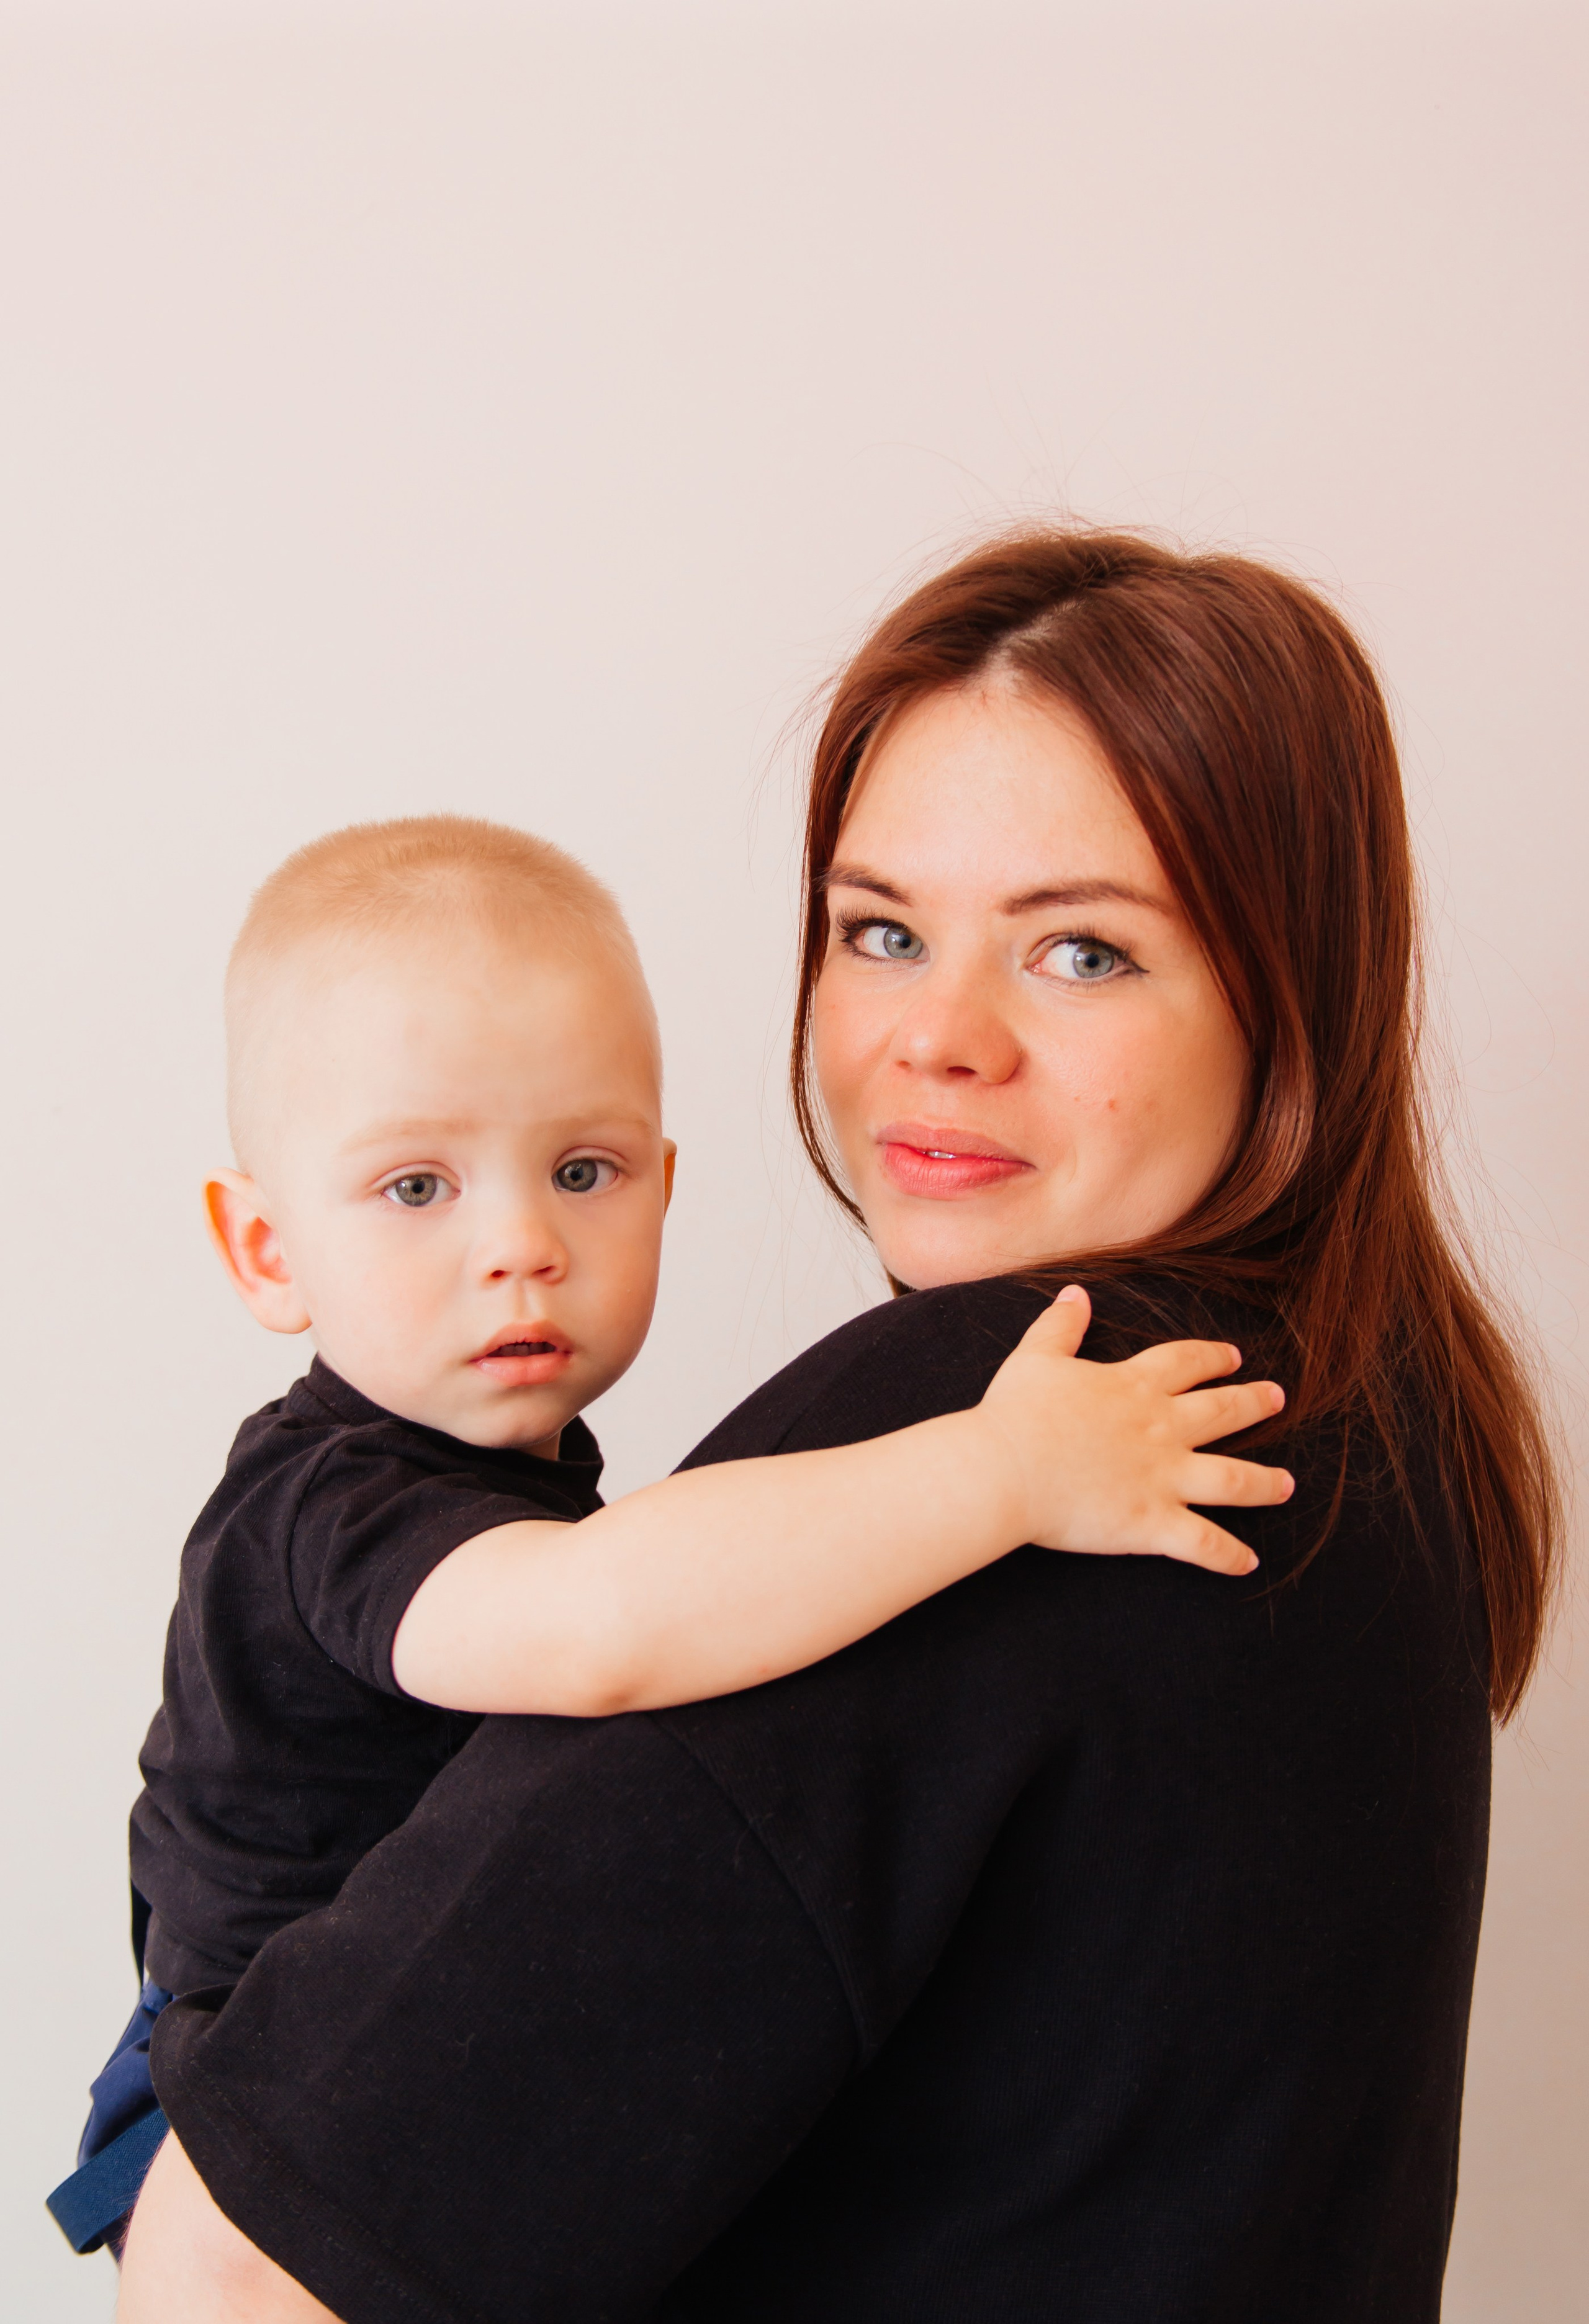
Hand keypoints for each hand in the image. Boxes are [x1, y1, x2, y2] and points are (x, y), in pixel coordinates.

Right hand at [976, 1287, 1291, 1575]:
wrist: (1005, 1470)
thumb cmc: (1015, 1414)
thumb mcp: (1036, 1357)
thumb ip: (1061, 1325)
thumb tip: (1076, 1293)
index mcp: (1133, 1387)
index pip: (1186, 1363)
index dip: (1212, 1358)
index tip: (1233, 1357)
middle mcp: (1160, 1428)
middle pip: (1222, 1412)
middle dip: (1254, 1404)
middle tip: (1278, 1400)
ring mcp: (1163, 1477)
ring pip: (1233, 1479)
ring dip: (1265, 1482)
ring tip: (1287, 1485)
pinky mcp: (1153, 1522)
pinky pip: (1204, 1543)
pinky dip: (1230, 1556)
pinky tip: (1249, 1562)